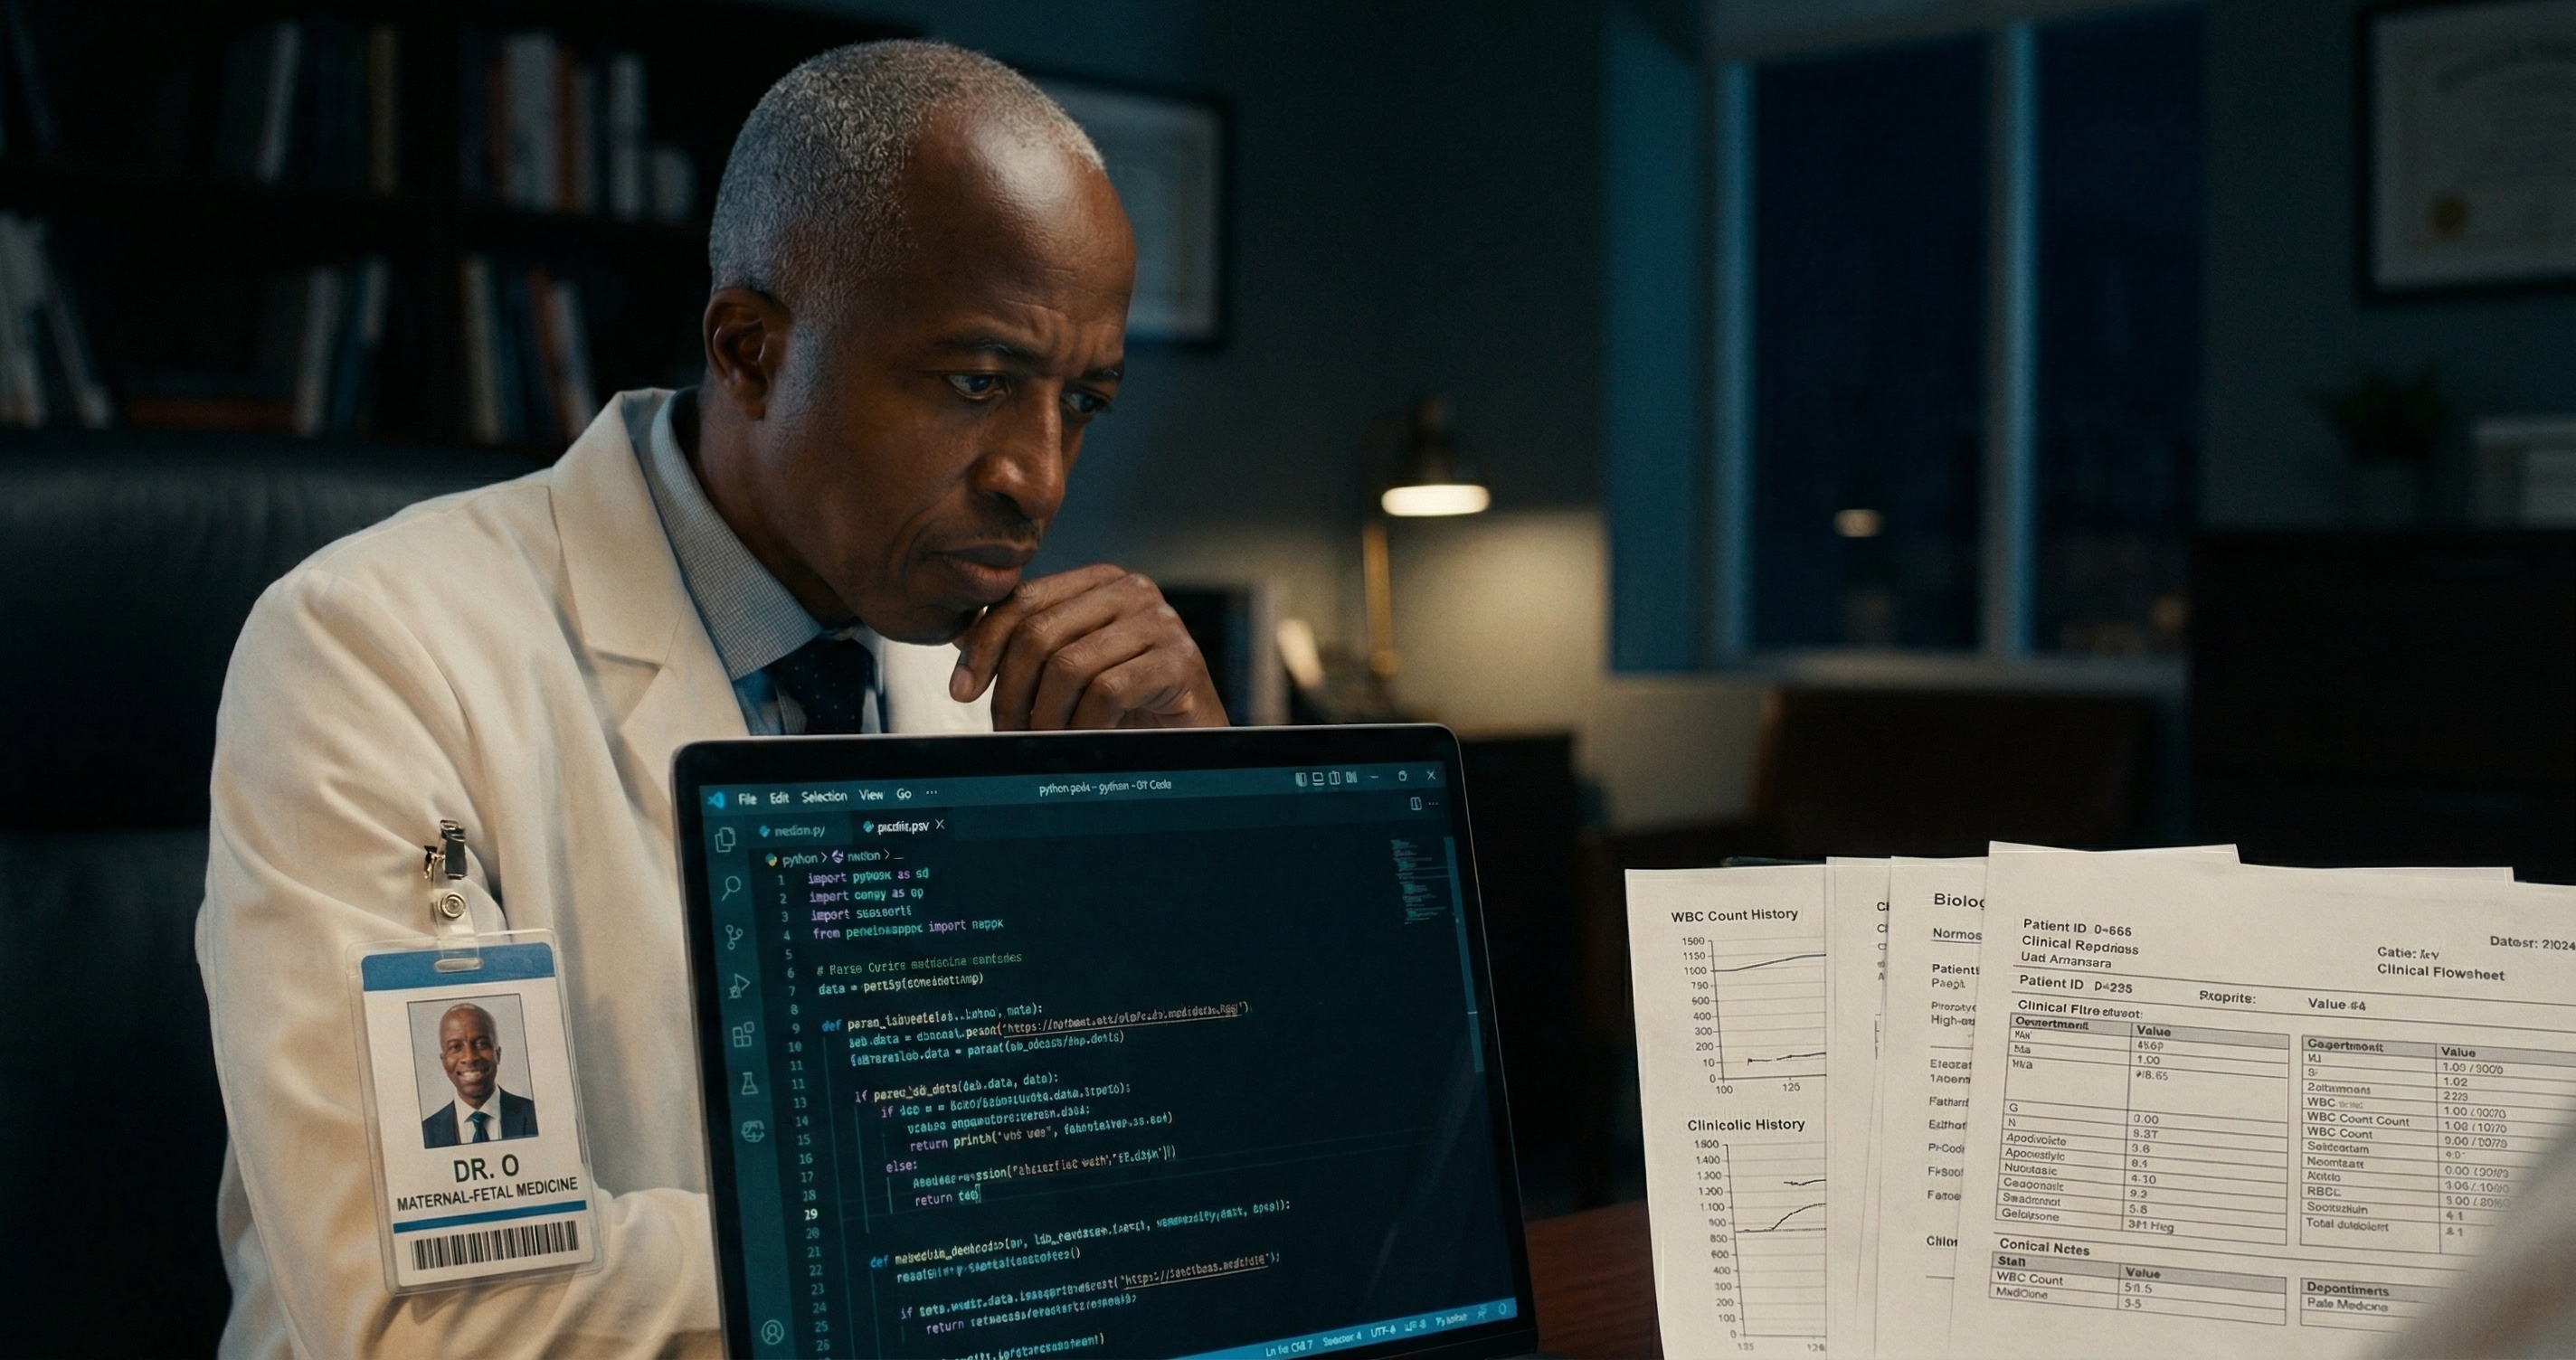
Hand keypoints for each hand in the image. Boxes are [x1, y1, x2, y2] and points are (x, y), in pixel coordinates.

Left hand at [948, 564, 1227, 729]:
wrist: (1190, 736)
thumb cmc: (1127, 703)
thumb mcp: (1070, 667)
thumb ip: (1024, 644)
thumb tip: (958, 636)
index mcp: (1098, 581)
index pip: (1023, 601)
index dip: (984, 646)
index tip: (962, 690)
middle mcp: (1131, 590)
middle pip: (1040, 633)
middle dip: (1011, 691)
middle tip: (1006, 731)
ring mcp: (1161, 621)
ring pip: (1069, 665)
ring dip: (1045, 716)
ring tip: (1042, 742)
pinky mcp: (1180, 659)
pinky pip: (1107, 692)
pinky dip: (1082, 726)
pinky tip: (1081, 742)